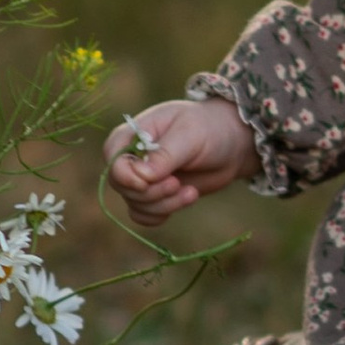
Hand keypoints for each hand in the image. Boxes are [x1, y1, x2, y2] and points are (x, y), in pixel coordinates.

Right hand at [104, 96, 258, 222]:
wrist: (232, 145)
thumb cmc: (209, 129)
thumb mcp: (189, 135)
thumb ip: (164, 155)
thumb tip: (141, 177)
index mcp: (132, 133)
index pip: (112, 157)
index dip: (124, 175)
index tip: (146, 181)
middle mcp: (131, 158)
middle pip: (121, 186)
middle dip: (150, 192)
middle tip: (177, 184)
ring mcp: (142, 179)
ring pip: (135, 204)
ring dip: (163, 204)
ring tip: (190, 192)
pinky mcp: (155, 196)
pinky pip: (145, 216)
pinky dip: (164, 214)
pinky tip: (187, 197)